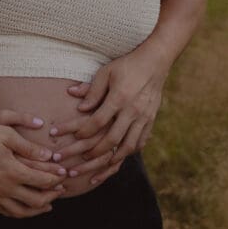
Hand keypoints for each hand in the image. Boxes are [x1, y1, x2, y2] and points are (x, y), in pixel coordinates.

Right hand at [0, 118, 66, 218]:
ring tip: (47, 205)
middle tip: (61, 190)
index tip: (64, 174)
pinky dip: (16, 212)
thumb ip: (29, 147)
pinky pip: (3, 210)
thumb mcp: (7, 134)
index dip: (56, 179)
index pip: (42, 181)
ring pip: (19, 211)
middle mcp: (4, 187)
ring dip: (36, 210)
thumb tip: (49, 156)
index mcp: (12, 171)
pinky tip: (22, 207)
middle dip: (51, 196)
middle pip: (34, 200)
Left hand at [49, 45, 168, 182]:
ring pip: (128, 146)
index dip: (83, 131)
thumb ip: (92, 89)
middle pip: (112, 139)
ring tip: (98, 166)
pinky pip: (140, 142)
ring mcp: (143, 117)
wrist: (154, 62)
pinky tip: (119, 156)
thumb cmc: (126, 65)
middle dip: (94, 152)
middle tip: (80, 158)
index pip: (98, 121)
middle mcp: (132, 110)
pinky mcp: (151, 120)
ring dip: (112, 158)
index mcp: (119, 97)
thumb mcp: (106, 72)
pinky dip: (129, 152)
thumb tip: (77, 104)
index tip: (72, 136)